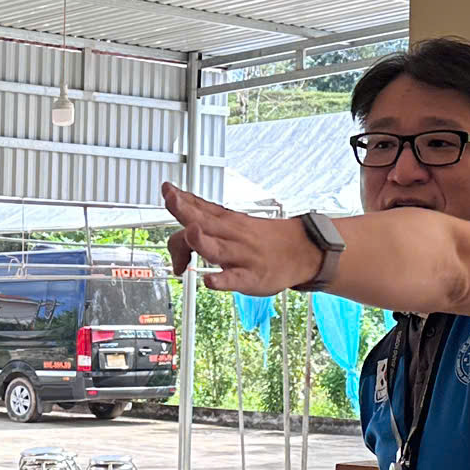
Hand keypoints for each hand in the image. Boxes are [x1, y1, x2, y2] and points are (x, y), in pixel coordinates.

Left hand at [161, 183, 320, 296]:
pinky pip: (233, 279)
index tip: (167, 189)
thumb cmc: (261, 240)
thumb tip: (178, 221)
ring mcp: (240, 256)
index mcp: (226, 221)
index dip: (182, 199)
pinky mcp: (250, 277)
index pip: (201, 207)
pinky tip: (209, 281)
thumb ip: (204, 223)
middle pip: (204, 221)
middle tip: (171, 199)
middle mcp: (231, 235)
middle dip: (185, 210)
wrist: (301, 252)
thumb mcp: (235, 225)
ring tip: (190, 232)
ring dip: (201, 240)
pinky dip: (221, 281)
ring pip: (216, 248)